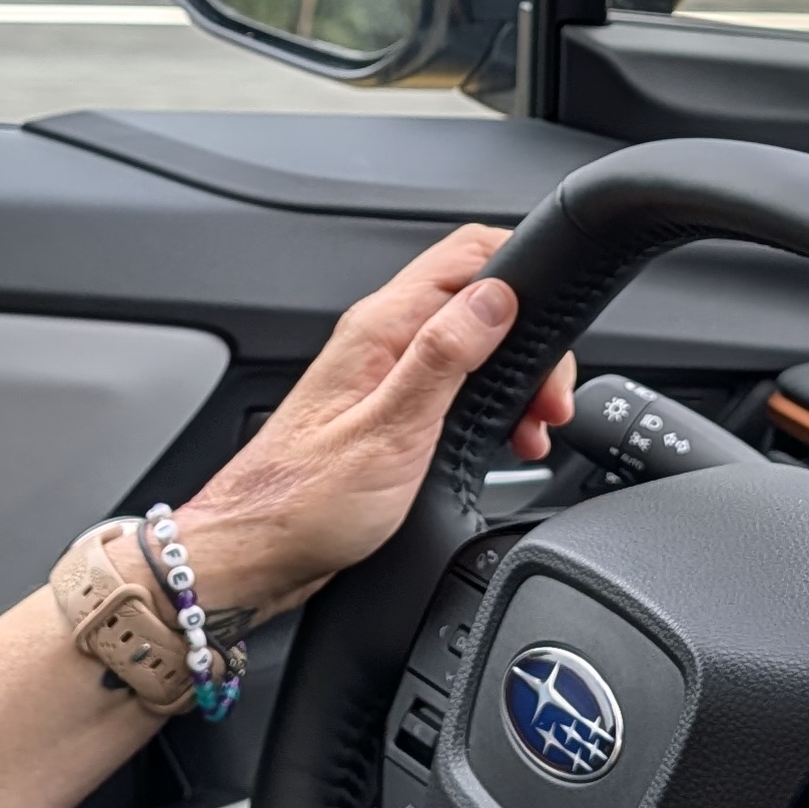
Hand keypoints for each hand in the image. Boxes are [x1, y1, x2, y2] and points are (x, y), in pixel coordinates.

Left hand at [173, 226, 574, 616]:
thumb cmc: (303, 503)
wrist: (253, 553)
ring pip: (474, 344)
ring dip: (515, 377)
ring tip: (534, 424)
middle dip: (530, 342)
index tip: (555, 332)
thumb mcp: (389, 432)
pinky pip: (455, 383)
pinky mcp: (388, 408)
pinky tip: (503, 439)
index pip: (468, 254)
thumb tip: (496, 298)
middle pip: (481, 299)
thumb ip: (444, 358)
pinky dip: (491, 404)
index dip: (525, 276)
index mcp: (380, 327)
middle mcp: (381, 339)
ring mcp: (384, 372)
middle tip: (549, 400)